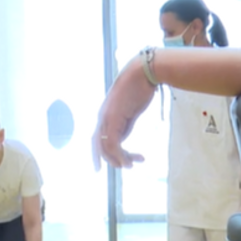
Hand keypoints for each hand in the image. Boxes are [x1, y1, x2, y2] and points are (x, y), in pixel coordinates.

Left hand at [92, 55, 154, 170]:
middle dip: (110, 160)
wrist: (142, 73)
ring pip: (106, 147)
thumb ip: (125, 124)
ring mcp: (106, 119)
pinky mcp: (113, 119)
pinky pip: (113, 143)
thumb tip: (123, 136)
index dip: (100, 154)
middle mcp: (102, 118)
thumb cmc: (139, 88)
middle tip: (125, 166)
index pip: (97, 139)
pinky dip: (120, 155)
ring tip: (131, 165)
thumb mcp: (130, 111)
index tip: (111, 163)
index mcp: (105, 116)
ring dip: (118, 159)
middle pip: (99, 146)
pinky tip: (131, 161)